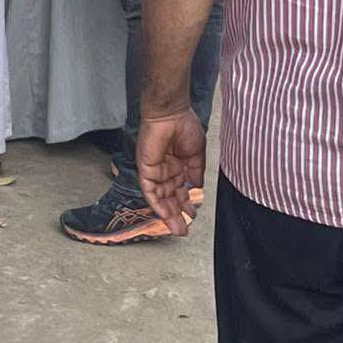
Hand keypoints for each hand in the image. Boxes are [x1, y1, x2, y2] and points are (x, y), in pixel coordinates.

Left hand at [136, 109, 205, 235]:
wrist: (172, 113)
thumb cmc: (184, 126)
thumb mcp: (196, 154)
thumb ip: (196, 172)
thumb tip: (197, 189)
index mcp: (178, 166)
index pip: (180, 191)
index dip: (186, 204)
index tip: (193, 216)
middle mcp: (166, 170)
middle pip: (170, 198)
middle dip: (177, 214)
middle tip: (183, 230)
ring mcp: (155, 170)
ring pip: (160, 197)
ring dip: (168, 214)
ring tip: (177, 228)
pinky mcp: (145, 168)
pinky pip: (149, 190)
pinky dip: (156, 203)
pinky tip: (165, 214)